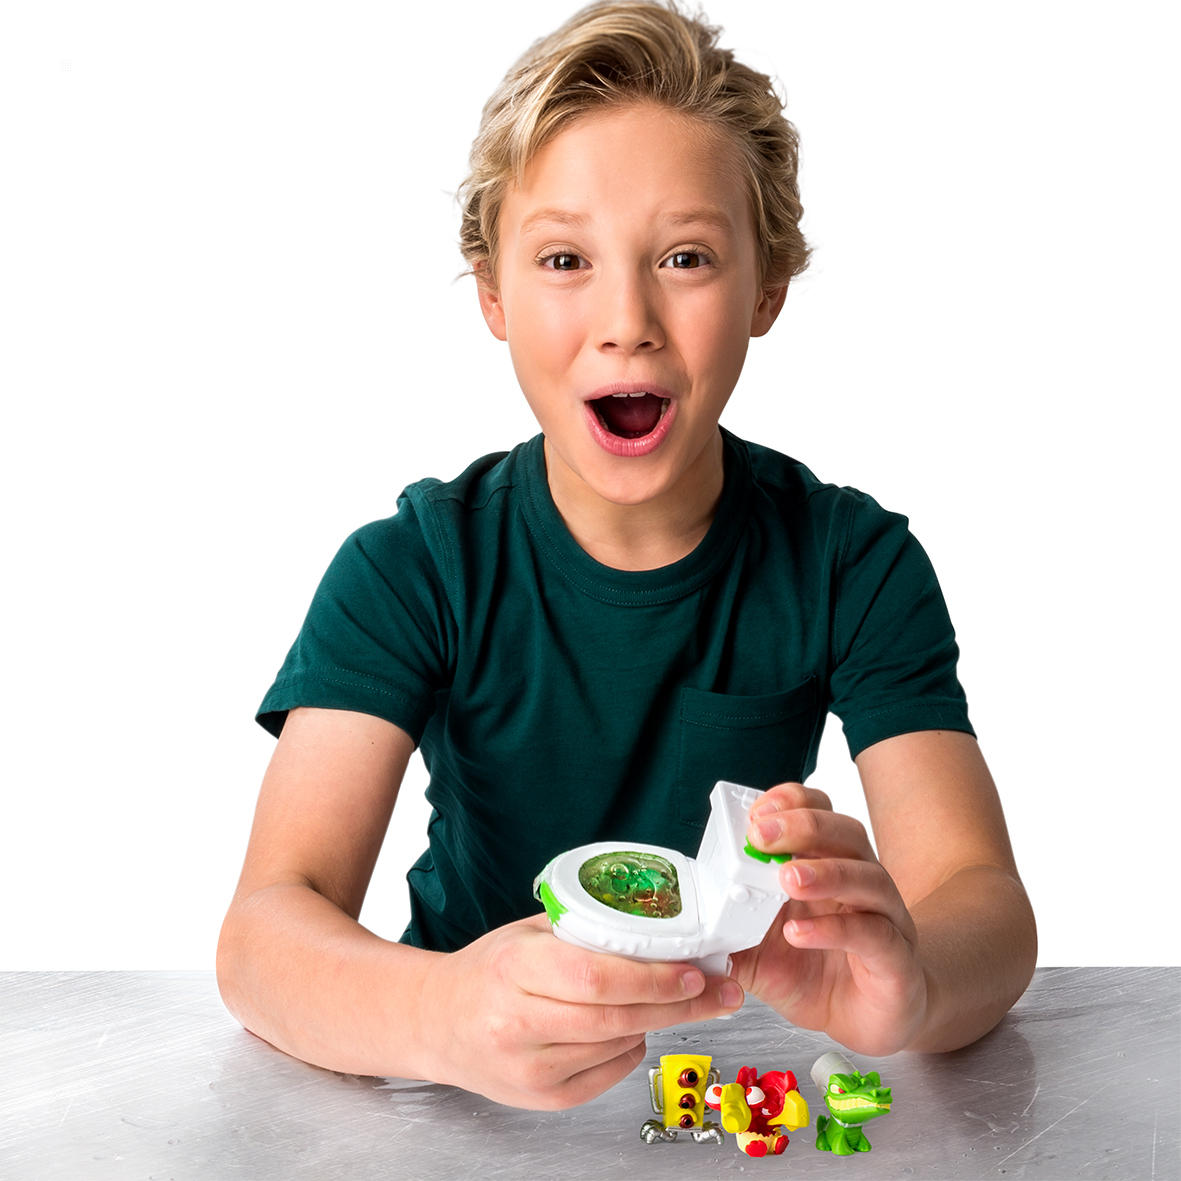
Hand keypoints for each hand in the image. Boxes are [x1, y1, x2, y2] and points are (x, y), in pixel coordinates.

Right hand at [421, 914, 744, 1108]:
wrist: (439, 1021)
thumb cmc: (490, 970)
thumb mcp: (528, 933)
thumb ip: (585, 928)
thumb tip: (658, 925)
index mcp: (514, 969)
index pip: (595, 977)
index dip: (652, 977)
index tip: (693, 970)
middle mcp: (518, 1023)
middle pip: (616, 1017)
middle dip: (678, 1004)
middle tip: (719, 991)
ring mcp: (530, 1068)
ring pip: (619, 1045)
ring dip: (658, 1022)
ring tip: (679, 1000)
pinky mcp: (544, 1098)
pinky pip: (610, 1071)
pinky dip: (631, 1046)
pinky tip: (630, 1025)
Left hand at [729, 782, 928, 1055]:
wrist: (871, 1022)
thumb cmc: (818, 974)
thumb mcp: (760, 953)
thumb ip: (729, 934)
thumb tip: (687, 926)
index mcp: (829, 864)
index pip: (819, 811)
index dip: (790, 803)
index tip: (756, 813)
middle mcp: (861, 881)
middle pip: (846, 833)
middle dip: (802, 826)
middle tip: (761, 836)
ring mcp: (885, 917)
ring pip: (867, 877)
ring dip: (825, 872)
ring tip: (786, 878)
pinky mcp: (896, 959)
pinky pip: (873, 934)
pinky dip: (835, 930)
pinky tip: (801, 933)